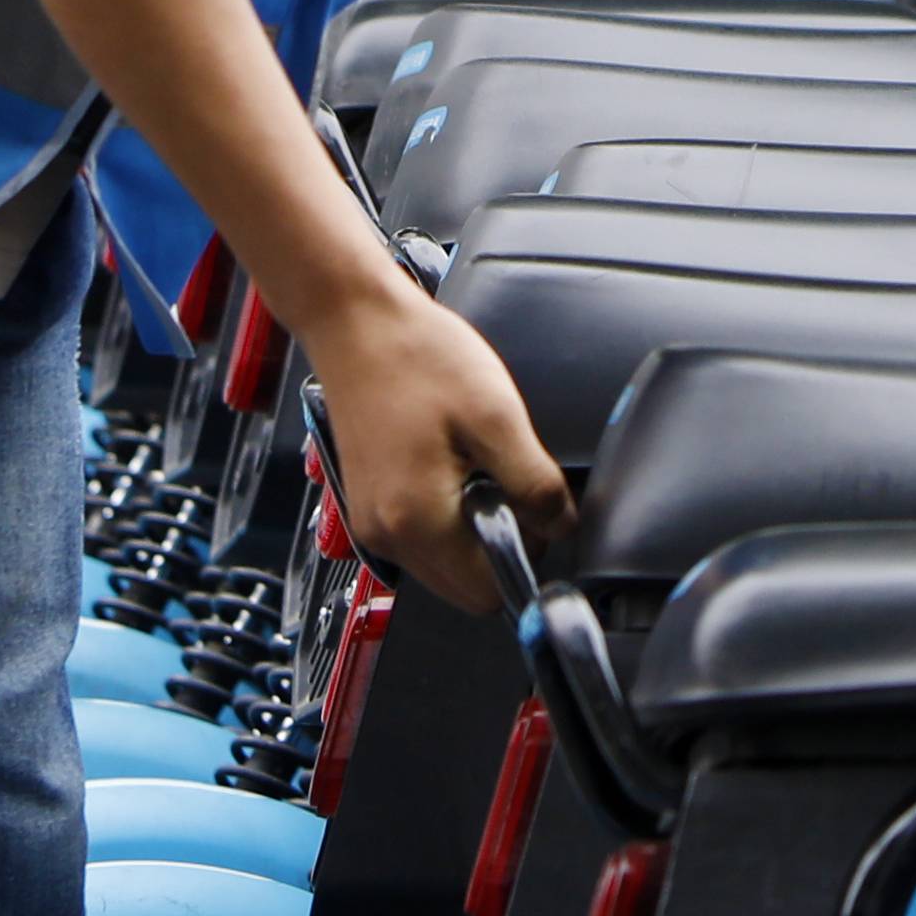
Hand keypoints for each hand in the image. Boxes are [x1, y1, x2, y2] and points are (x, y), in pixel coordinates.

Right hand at [293, 276, 565, 617]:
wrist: (355, 321)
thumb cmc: (415, 356)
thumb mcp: (497, 416)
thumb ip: (535, 484)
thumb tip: (561, 526)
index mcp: (418, 521)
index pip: (490, 594)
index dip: (525, 554)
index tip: (530, 507)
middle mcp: (387, 534)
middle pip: (465, 588)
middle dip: (498, 546)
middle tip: (502, 480)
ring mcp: (371, 522)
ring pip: (444, 566)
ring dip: (471, 530)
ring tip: (471, 464)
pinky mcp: (367, 505)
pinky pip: (420, 538)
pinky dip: (444, 516)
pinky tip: (447, 463)